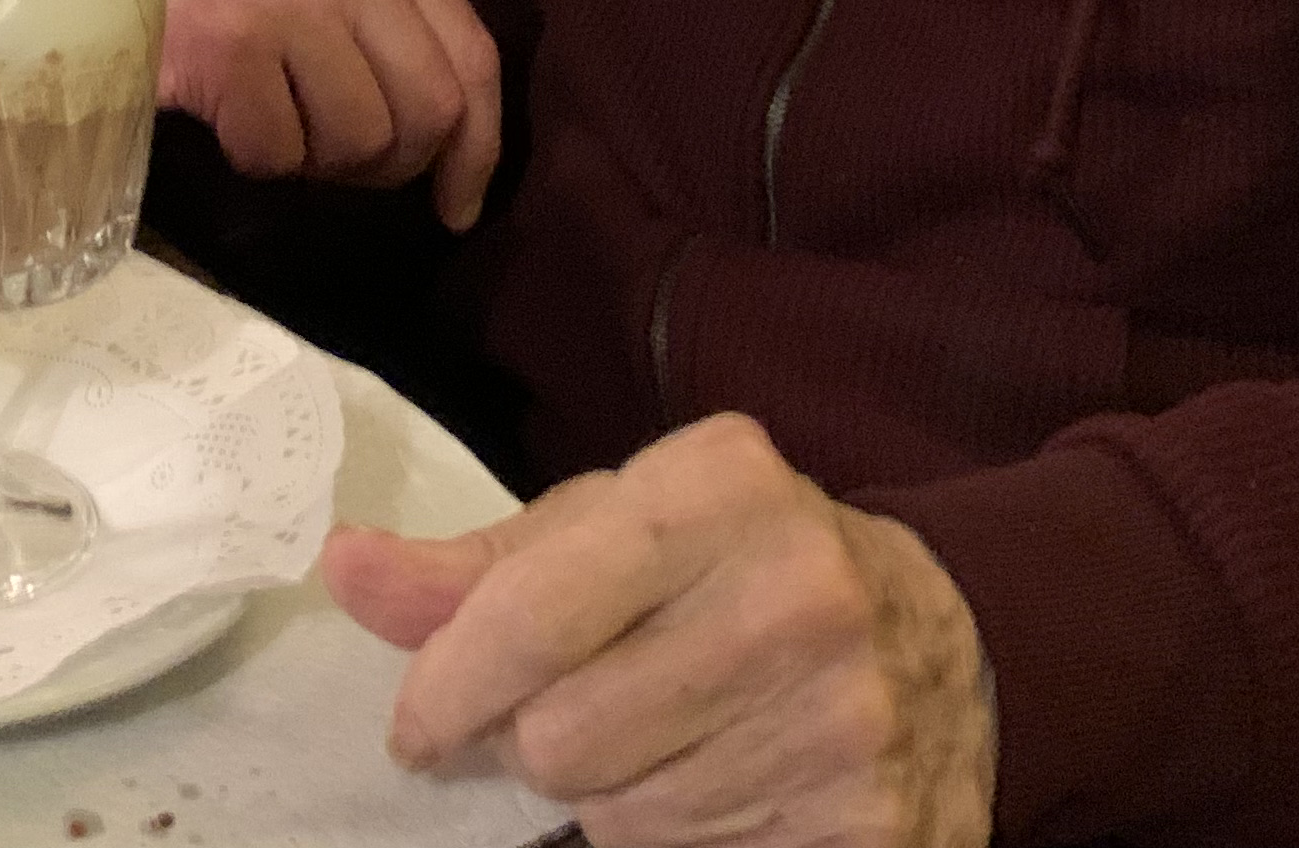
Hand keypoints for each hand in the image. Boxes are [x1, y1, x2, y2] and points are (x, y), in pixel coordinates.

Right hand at [165, 0, 505, 226]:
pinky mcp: (232, 49)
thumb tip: (433, 127)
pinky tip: (220, 115)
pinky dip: (253, 157)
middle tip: (338, 164)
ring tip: (267, 121)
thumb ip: (375, 14)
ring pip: (360, 140)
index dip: (478, 144)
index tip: (459, 203)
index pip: (473, 52)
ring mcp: (291, 1)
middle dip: (392, 164)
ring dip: (314, 160)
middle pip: (431, 109)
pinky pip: (280, 153)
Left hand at [324, 414, 997, 847]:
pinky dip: (681, 844)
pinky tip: (718, 788)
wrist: (954, 643)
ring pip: (623, 819)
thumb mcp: (617, 530)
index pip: (529, 612)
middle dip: (533, 745)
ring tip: (662, 742)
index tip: (423, 724)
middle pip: (561, 739)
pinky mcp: (877, 828)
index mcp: (723, 486)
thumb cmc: (739, 570)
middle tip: (568, 720)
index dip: (449, 686)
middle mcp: (797, 592)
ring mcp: (848, 719)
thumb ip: (476, 567)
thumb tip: (344, 569)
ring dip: (609, 799)